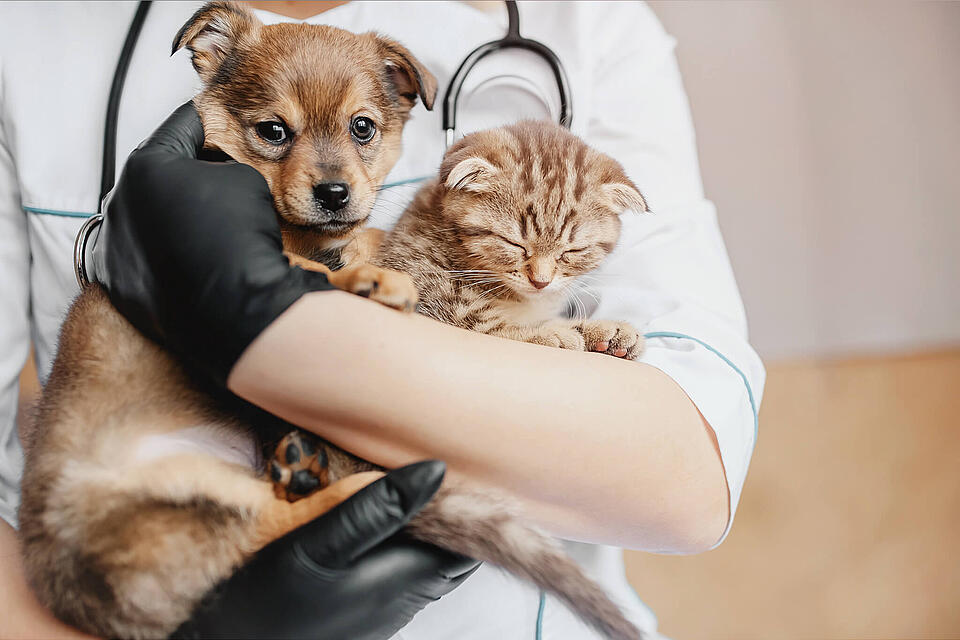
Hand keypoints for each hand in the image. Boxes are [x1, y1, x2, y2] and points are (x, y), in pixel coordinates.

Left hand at [91, 102, 334, 385]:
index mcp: (145, 166)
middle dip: (188, 172)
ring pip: (147, 216)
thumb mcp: (244, 179)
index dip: (211, 120)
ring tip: (209, 222)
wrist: (236, 309)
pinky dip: (164, 251)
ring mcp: (113, 246)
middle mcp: (119, 202)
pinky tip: (194, 256)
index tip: (225, 120)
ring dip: (173, 213)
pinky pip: (142, 256)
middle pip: (158, 174)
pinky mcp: (118, 284)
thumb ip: (221, 166)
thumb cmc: (241, 237)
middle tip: (221, 175)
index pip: (182, 127)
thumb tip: (210, 178)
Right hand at [172, 461, 478, 639]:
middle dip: (446, 513)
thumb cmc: (267, 597)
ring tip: (396, 487)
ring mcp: (383, 611)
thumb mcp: (317, 542)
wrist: (226, 638)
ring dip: (418, 526)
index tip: (453, 467)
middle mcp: (404, 600)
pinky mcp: (361, 612)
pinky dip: (394, 544)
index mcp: (404, 579)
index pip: (466, 541)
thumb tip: (435, 471)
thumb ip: (376, 507)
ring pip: (423, 560)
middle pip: (448, 550)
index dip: (466, 504)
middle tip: (422, 468)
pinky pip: (395, 572)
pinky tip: (368, 521)